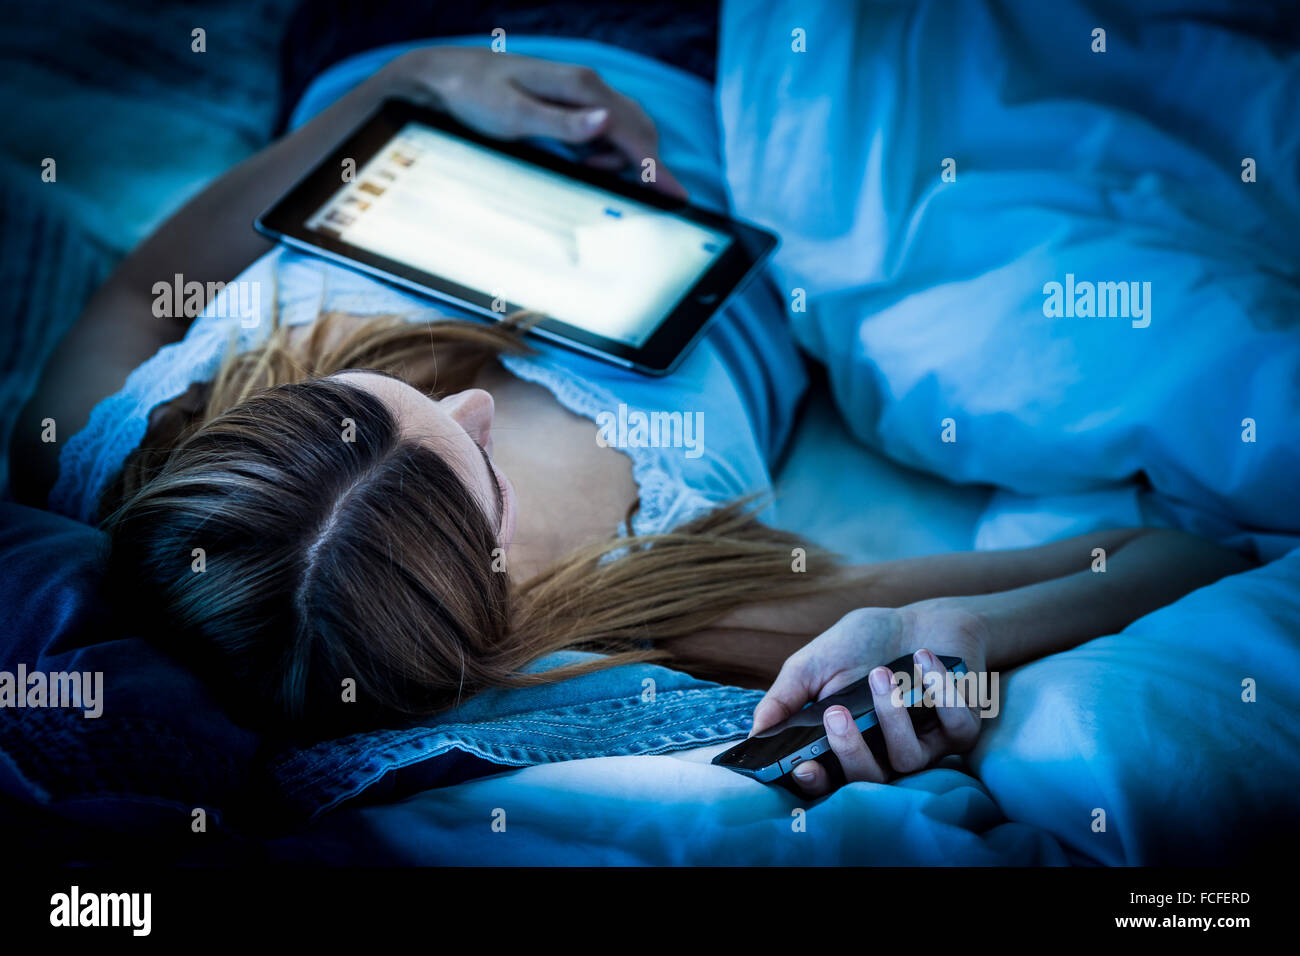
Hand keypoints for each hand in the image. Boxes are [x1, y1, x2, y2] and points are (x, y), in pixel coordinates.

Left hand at [387, 47, 686, 197]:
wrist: (444, 77)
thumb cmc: (474, 95)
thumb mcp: (513, 115)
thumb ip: (562, 122)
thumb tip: (606, 123)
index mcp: (580, 87)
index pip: (632, 132)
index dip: (656, 167)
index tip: (677, 197)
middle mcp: (588, 86)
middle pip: (639, 130)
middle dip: (643, 165)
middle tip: (626, 195)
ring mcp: (582, 93)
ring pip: (627, 129)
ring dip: (622, 158)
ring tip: (586, 172)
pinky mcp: (573, 103)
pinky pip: (609, 129)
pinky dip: (609, 151)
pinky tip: (584, 162)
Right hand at [750, 602, 990, 795]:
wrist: (918, 618)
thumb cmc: (862, 644)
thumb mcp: (812, 664)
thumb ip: (784, 697)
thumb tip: (755, 731)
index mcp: (846, 744)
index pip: (828, 781)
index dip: (815, 783)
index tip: (802, 766)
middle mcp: (884, 754)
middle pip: (868, 780)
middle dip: (850, 751)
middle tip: (835, 713)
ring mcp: (924, 745)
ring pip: (909, 758)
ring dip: (893, 715)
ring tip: (881, 674)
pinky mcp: (961, 729)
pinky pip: (956, 728)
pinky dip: (941, 693)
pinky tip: (923, 659)